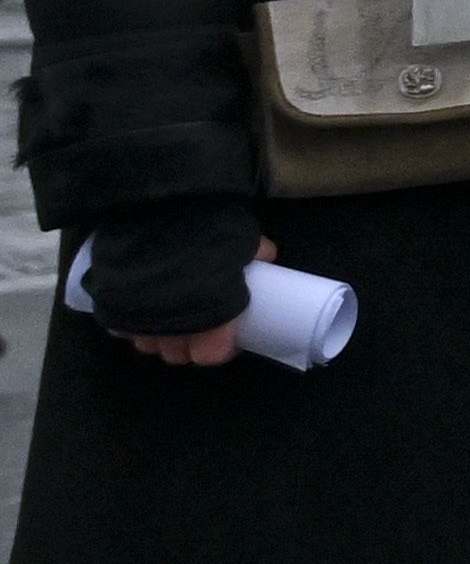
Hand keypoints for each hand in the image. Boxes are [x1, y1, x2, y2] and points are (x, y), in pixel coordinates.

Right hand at [86, 205, 263, 364]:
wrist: (152, 209)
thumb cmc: (204, 228)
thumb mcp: (239, 240)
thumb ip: (253, 253)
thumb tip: (267, 256)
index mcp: (209, 316)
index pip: (210, 355)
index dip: (218, 348)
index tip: (224, 336)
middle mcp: (170, 327)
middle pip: (175, 354)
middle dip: (186, 343)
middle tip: (196, 324)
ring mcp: (136, 320)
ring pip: (147, 343)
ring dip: (158, 334)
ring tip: (167, 312)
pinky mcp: (108, 307)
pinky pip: (120, 327)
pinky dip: (130, 320)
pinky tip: (140, 304)